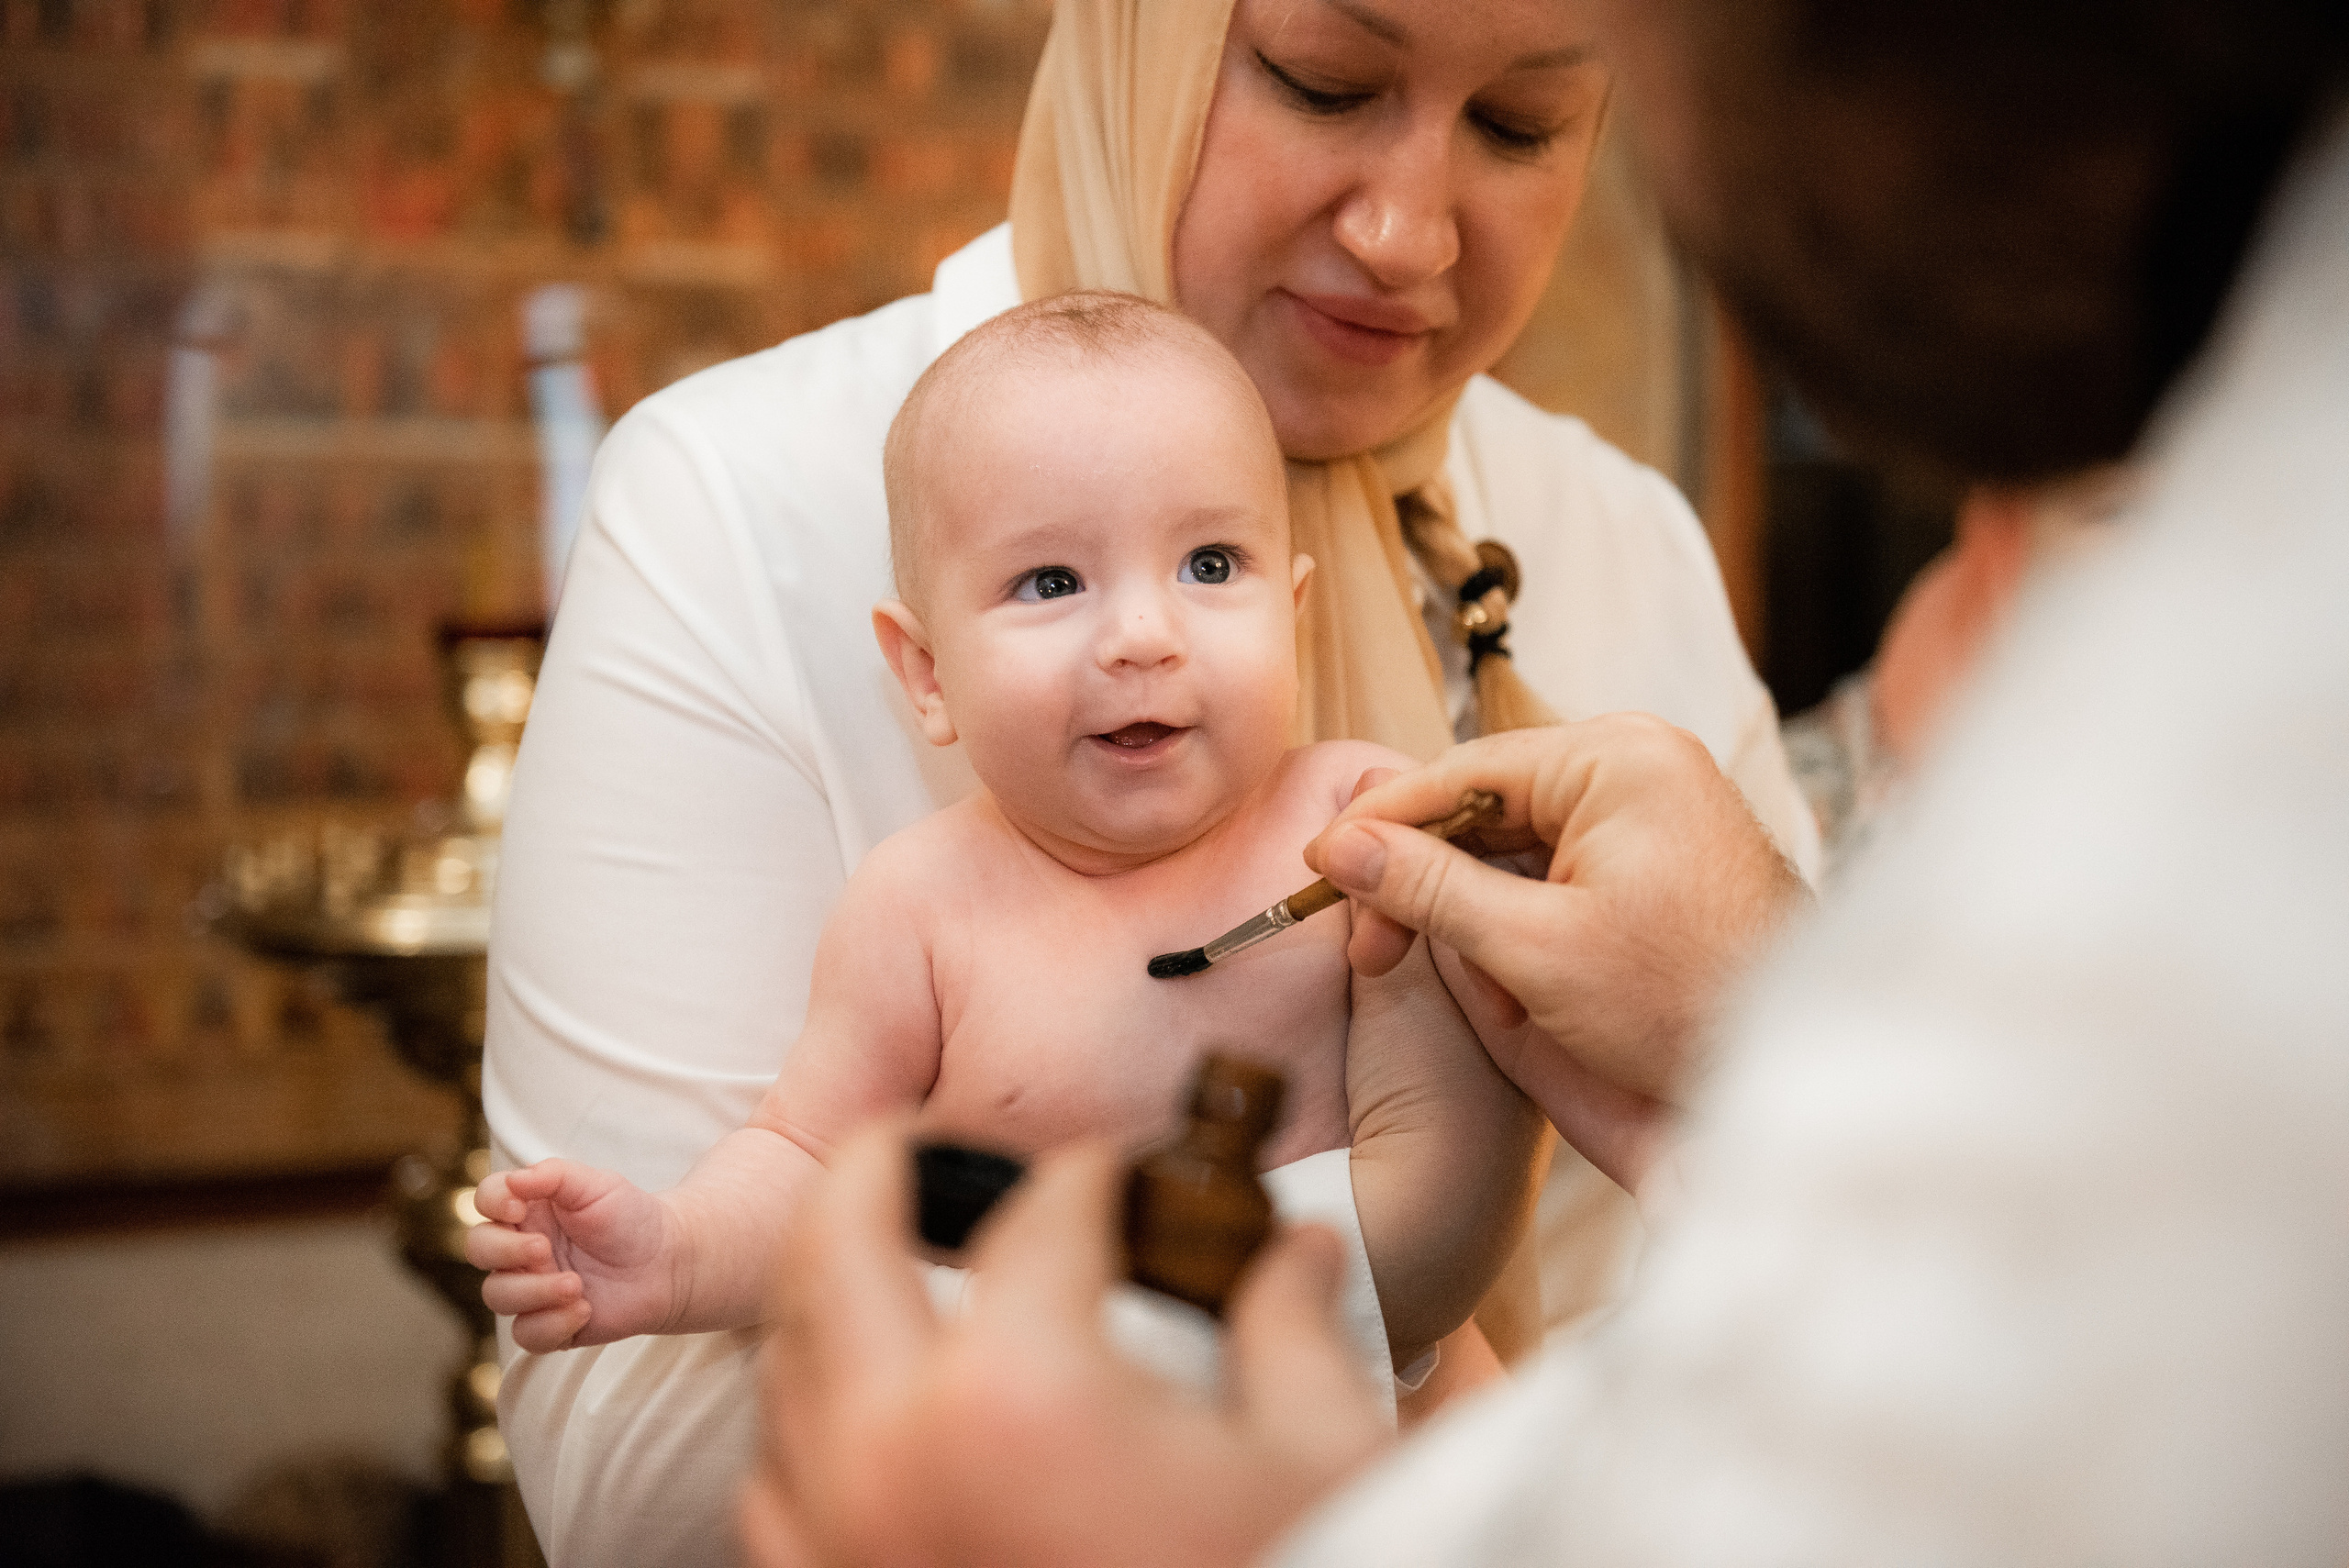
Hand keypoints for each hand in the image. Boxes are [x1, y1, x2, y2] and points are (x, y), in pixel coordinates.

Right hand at [466, 1159, 683, 1351]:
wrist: (669, 1262)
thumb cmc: (630, 1218)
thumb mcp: (597, 1184)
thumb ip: (553, 1175)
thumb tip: (512, 1180)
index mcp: (529, 1210)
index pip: (486, 1201)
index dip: (492, 1202)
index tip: (518, 1206)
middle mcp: (522, 1249)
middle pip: (479, 1249)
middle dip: (505, 1251)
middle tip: (543, 1249)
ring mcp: (533, 1287)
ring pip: (497, 1296)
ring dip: (532, 1291)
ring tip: (575, 1285)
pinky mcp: (549, 1324)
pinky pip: (526, 1334)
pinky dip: (551, 1324)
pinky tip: (583, 1309)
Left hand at [741, 1122, 1390, 1567]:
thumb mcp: (1317, 1456)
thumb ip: (1291, 1326)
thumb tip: (1294, 1249)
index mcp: (1018, 1392)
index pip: (1041, 1216)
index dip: (1094, 1173)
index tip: (1125, 1173)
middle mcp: (892, 1456)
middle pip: (833, 1243)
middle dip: (878, 1169)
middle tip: (920, 1144)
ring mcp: (840, 1545)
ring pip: (782, 1369)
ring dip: (831, 1297)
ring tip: (893, 1269)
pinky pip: (777, 1488)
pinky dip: (812, 1425)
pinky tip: (879, 1418)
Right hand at [1305, 719, 1808, 1156]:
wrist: (1787, 1090)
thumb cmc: (1689, 1010)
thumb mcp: (1534, 950)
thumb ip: (1428, 889)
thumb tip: (1342, 845)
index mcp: (1616, 760)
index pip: (1461, 772)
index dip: (1381, 824)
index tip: (1318, 868)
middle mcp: (1632, 773)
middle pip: (1480, 813)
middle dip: (1429, 890)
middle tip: (1371, 950)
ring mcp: (1644, 822)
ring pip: (1508, 858)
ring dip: (1478, 930)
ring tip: (1498, 1005)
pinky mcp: (1646, 876)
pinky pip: (1549, 888)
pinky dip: (1520, 945)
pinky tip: (1526, 1003)